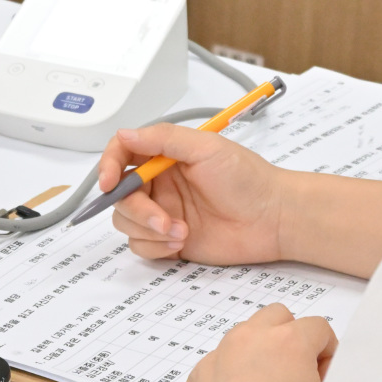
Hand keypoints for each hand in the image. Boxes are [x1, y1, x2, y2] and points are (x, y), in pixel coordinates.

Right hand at [96, 124, 287, 263]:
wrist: (273, 219)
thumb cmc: (247, 179)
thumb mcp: (206, 148)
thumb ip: (163, 139)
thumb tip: (124, 134)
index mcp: (164, 156)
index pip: (122, 155)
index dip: (107, 166)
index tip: (107, 183)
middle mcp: (159, 183)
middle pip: (119, 196)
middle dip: (136, 210)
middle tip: (162, 219)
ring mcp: (163, 212)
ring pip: (126, 223)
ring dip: (147, 230)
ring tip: (180, 232)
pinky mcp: (169, 240)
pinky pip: (141, 246)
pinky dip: (155, 247)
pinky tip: (181, 242)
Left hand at [177, 303, 335, 381]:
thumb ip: (327, 379)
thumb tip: (316, 371)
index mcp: (288, 341)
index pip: (319, 327)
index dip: (326, 354)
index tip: (321, 381)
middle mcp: (250, 337)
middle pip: (278, 317)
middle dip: (291, 339)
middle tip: (294, 376)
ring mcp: (219, 353)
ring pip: (246, 333)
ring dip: (260, 350)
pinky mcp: (198, 373)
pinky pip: (221, 358)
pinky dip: (233, 370)